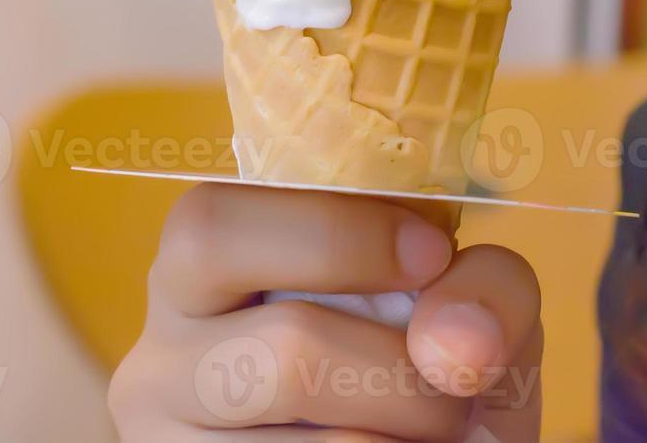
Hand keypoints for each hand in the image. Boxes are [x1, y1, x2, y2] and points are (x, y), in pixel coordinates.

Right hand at [109, 183, 543, 440]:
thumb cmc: (430, 370)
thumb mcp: (463, 307)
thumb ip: (484, 289)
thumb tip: (454, 347)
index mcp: (206, 269)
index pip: (212, 226)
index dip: (335, 234)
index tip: (432, 255)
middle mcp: (162, 356)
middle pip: (282, 350)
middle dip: (398, 370)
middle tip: (450, 384)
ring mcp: (165, 442)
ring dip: (400, 436)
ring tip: (434, 431)